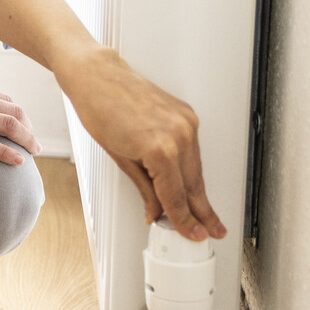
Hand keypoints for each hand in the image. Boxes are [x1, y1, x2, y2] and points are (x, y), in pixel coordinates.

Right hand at [0, 65, 39, 165]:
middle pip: (15, 112)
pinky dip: (7, 152)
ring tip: (34, 152)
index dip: (19, 115)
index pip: (5, 99)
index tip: (23, 128)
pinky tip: (18, 161)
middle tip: (35, 144)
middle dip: (29, 129)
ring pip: (9, 126)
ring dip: (27, 140)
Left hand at [58, 46, 226, 240]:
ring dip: (199, 192)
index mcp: (160, 150)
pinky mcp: (187, 114)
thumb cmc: (98, 109)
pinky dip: (192, 168)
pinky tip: (193, 183)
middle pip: (193, 185)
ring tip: (206, 214)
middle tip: (212, 230)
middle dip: (202, 211)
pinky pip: (194, 150)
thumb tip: (156, 210)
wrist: (98, 76)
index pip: (175, 196)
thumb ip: (144, 189)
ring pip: (196, 168)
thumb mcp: (119, 158)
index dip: (184, 220)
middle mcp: (179, 135)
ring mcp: (186, 123)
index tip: (191, 233)